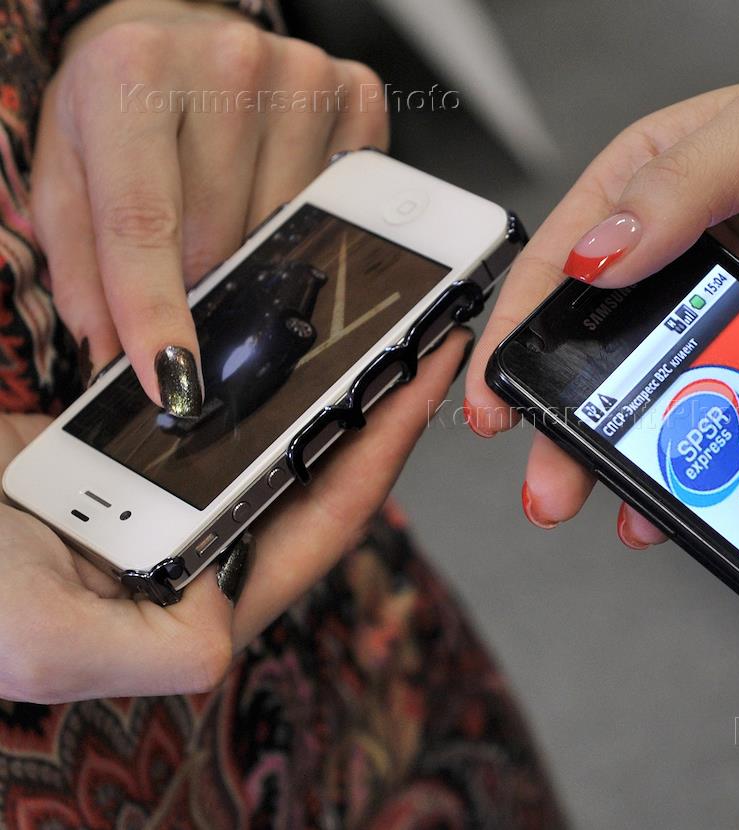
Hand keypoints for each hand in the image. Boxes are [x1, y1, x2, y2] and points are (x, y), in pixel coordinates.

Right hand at [0, 329, 470, 703]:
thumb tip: (224, 624)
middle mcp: (202, 546)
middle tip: (421, 322)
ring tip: (370, 312)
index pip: (326, 513)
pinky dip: (251, 365)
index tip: (430, 368)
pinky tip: (279, 323)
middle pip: (316, 463)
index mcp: (203, 597)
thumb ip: (155, 651)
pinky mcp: (133, 451)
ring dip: (321, 375)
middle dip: (373, 400)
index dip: (385, 442)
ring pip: (272, 427)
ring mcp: (171, 493)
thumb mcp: (48, 640)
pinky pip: (216, 401)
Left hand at [32, 0, 386, 414]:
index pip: (146, 222)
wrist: (180, 35)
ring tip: (230, 221)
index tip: (173, 382)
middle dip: (202, 284)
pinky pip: (339, 206)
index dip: (157, 313)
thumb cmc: (124, 103)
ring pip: (286, 231)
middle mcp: (225, 61)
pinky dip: (308, 226)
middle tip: (192, 278)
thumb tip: (119, 356)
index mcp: (131, 71)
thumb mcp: (69, 172)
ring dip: (256, 255)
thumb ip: (82, 266)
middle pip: (222, 238)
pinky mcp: (356, 95)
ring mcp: (302, 77)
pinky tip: (277, 201)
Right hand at [467, 47, 738, 545]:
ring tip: (613, 503)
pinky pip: (730, 416)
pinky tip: (690, 496)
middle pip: (597, 347)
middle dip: (564, 417)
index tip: (494, 394)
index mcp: (652, 187)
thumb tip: (593, 254)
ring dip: (628, 452)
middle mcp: (679, 255)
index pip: (560, 262)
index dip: (518, 330)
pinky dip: (708, 460)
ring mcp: (727, 315)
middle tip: (548, 477)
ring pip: (658, 394)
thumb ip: (677, 193)